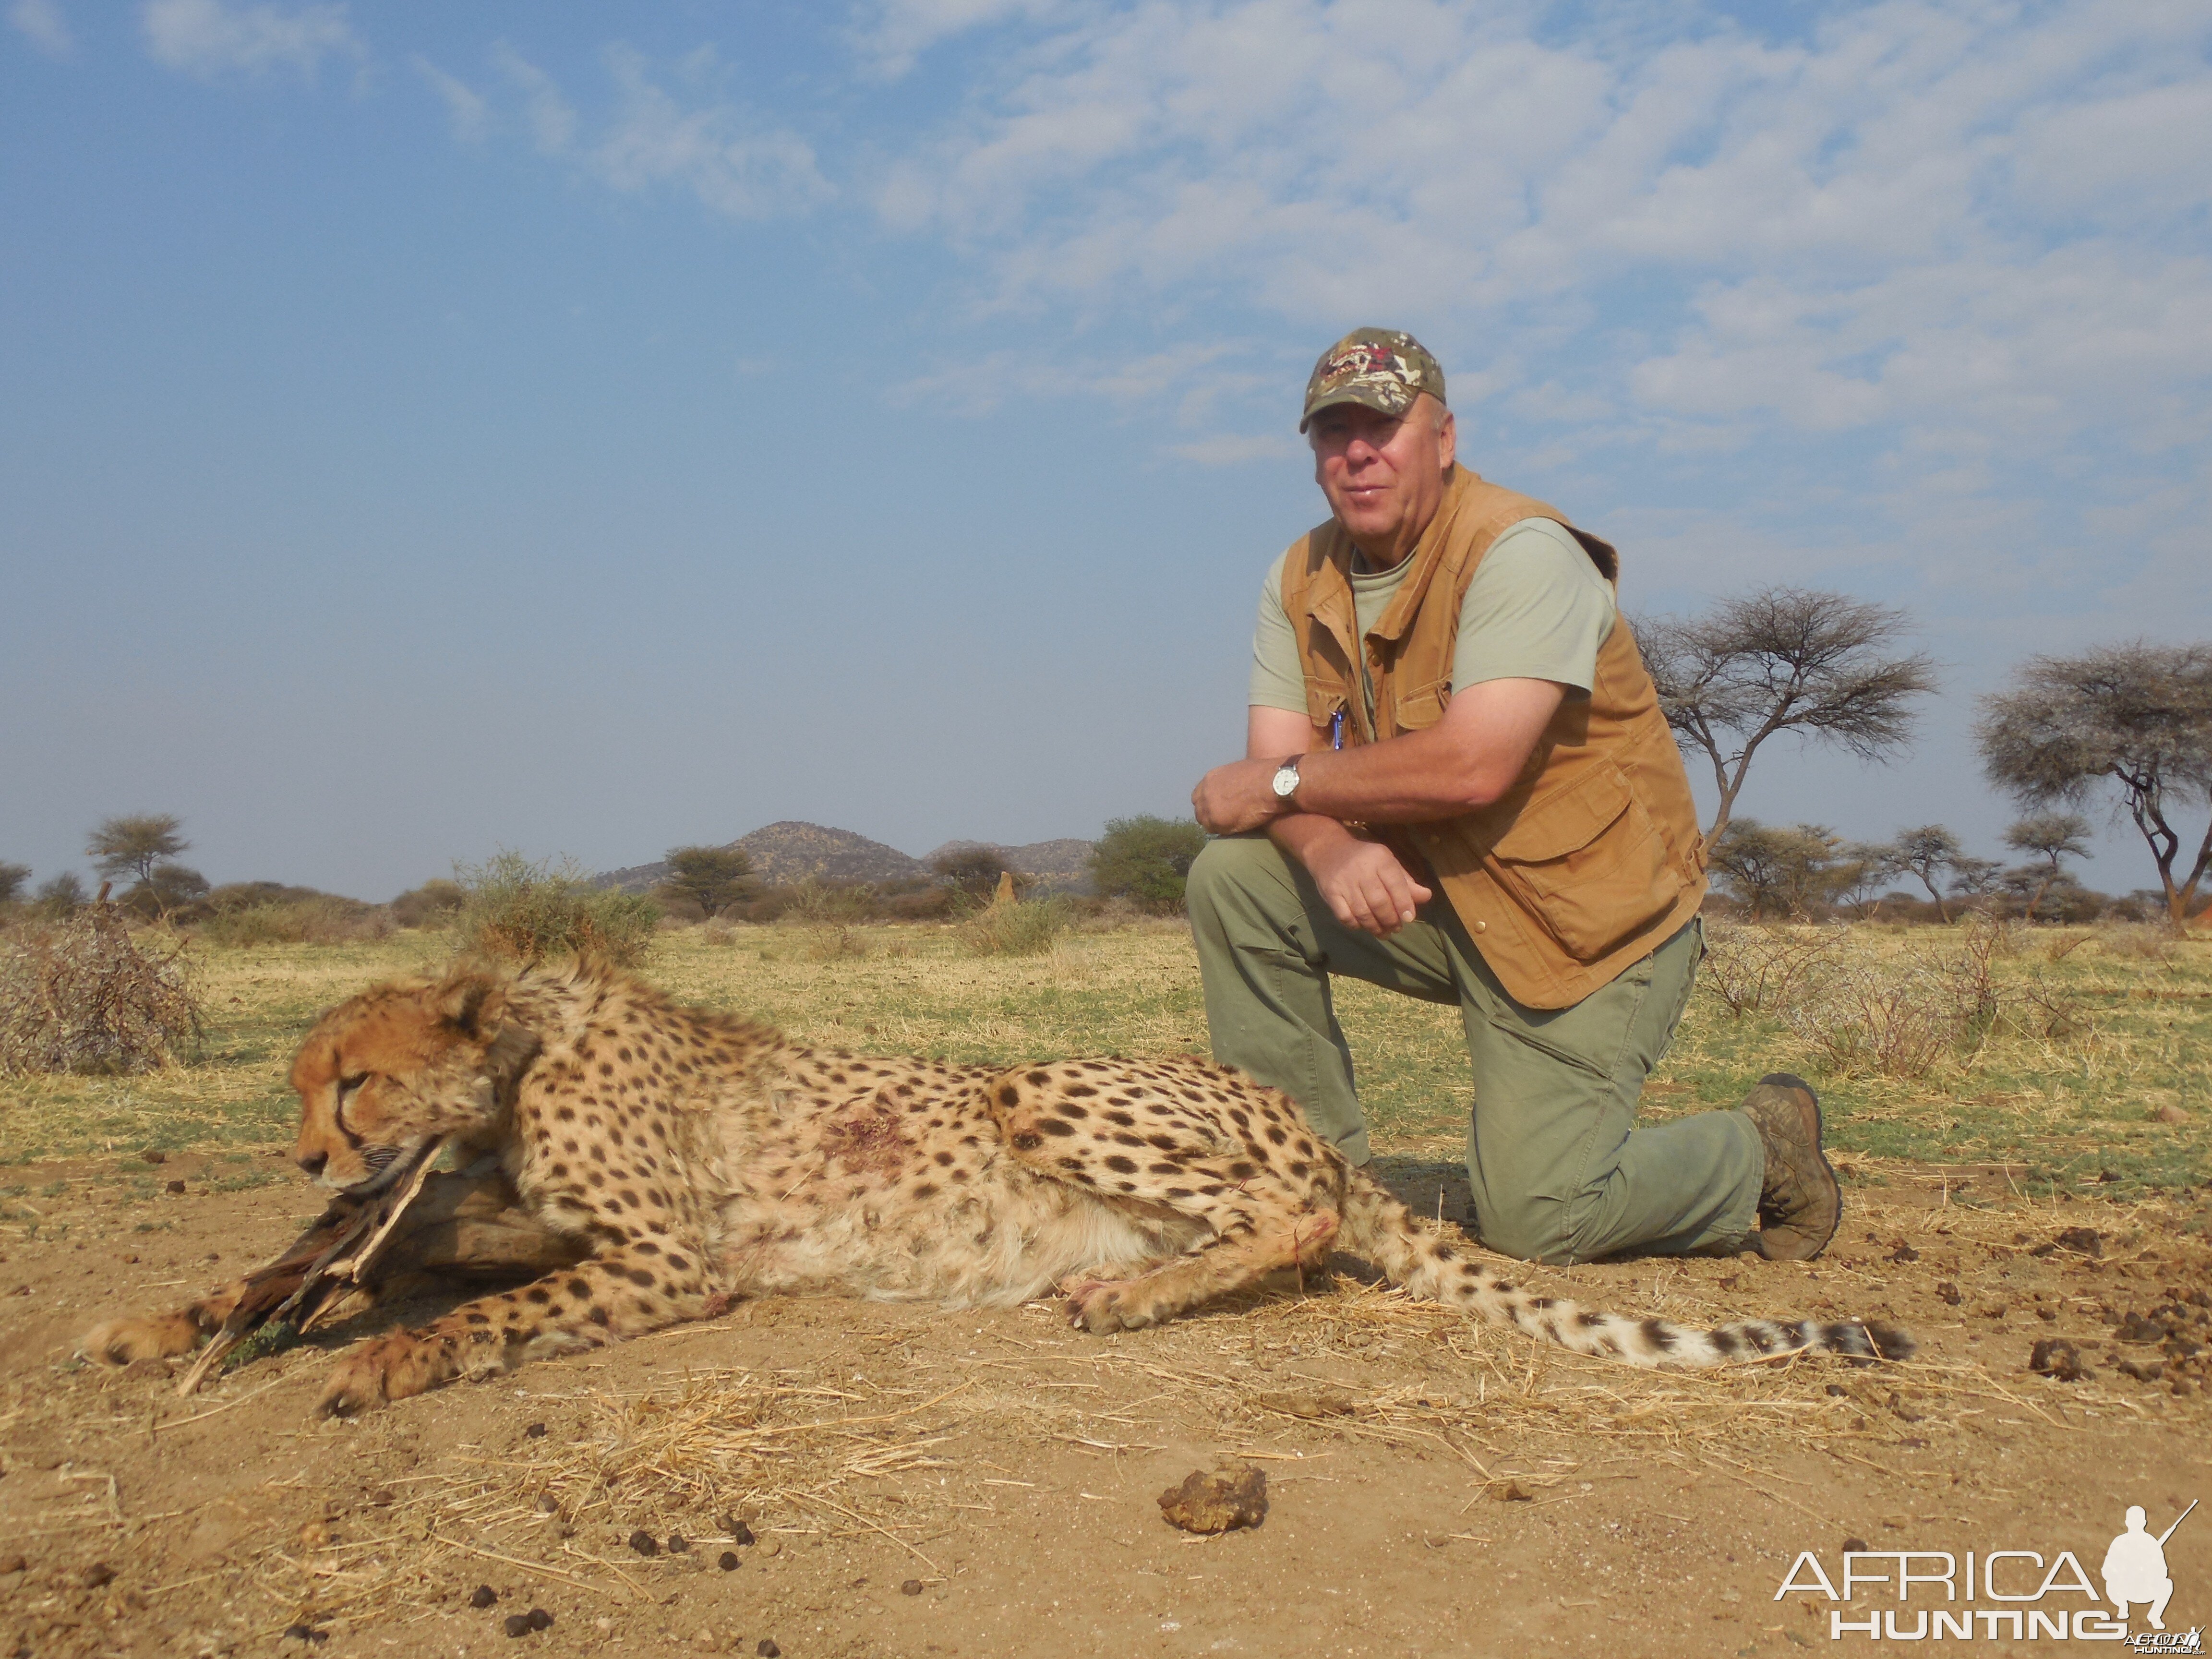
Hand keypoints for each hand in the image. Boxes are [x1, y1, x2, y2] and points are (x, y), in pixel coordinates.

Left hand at [1191, 757, 1290, 834]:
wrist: (1273, 784)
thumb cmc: (1263, 775)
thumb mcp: (1239, 771)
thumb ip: (1227, 782)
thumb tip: (1230, 789)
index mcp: (1210, 779)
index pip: (1198, 796)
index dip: (1208, 804)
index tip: (1216, 808)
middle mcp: (1205, 793)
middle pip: (1199, 811)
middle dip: (1209, 816)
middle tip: (1224, 819)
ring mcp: (1210, 808)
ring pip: (1206, 823)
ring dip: (1217, 825)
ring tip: (1232, 824)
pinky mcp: (1218, 821)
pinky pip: (1217, 831)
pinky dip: (1225, 831)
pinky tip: (1237, 827)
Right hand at [1304, 834, 1432, 936]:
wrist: (1328, 849)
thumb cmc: (1365, 858)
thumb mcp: (1387, 863)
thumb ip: (1406, 882)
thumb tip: (1427, 896)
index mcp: (1380, 859)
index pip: (1395, 884)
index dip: (1404, 904)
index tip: (1409, 918)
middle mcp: (1362, 870)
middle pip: (1379, 902)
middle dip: (1390, 920)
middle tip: (1395, 928)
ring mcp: (1344, 883)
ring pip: (1363, 912)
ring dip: (1375, 927)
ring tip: (1383, 933)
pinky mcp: (1330, 893)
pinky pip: (1345, 916)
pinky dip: (1356, 925)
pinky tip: (1363, 926)